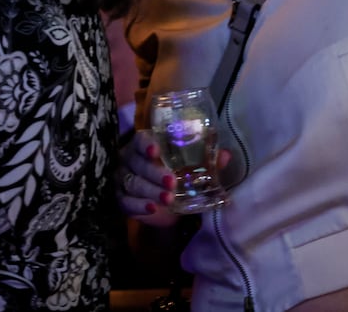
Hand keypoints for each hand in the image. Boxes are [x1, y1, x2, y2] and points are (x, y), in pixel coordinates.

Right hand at [116, 129, 231, 225]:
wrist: (160, 203)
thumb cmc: (173, 175)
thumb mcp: (189, 168)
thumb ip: (205, 161)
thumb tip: (226, 155)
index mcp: (145, 146)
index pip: (140, 140)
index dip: (146, 144)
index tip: (156, 150)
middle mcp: (130, 159)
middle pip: (138, 163)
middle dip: (154, 172)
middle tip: (171, 182)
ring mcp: (123, 179)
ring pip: (133, 183)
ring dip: (150, 191)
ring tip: (168, 199)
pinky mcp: (121, 199)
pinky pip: (125, 202)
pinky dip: (138, 206)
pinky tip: (151, 209)